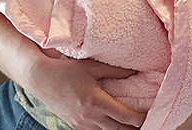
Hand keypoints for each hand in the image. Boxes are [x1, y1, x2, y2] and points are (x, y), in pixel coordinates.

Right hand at [26, 55, 145, 129]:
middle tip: (146, 122)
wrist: (41, 79)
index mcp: (97, 102)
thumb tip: (137, 71)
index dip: (140, 118)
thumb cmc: (67, 70)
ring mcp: (81, 124)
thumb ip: (116, 71)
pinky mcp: (75, 126)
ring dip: (120, 129)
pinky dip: (106, 129)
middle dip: (133, 127)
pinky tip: (113, 124)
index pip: (126, 117)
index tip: (150, 114)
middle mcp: (90, 117)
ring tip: (131, 124)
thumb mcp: (93, 67)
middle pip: (119, 129)